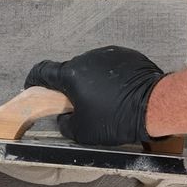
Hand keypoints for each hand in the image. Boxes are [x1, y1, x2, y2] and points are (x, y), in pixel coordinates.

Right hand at [24, 46, 166, 145]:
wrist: (154, 107)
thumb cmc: (115, 120)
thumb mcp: (82, 132)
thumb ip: (65, 123)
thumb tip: (64, 117)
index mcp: (72, 75)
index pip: (43, 71)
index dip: (34, 79)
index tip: (32, 87)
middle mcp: (88, 59)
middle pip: (70, 71)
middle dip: (69, 87)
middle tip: (76, 105)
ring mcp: (109, 54)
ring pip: (91, 69)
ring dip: (91, 82)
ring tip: (103, 101)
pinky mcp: (127, 55)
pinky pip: (111, 67)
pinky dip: (109, 79)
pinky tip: (118, 94)